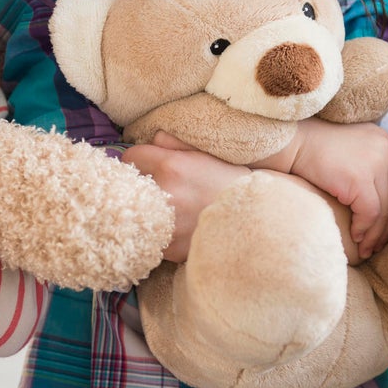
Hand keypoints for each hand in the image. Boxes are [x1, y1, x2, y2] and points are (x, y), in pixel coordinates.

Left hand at [122, 135, 251, 261]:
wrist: (259, 220)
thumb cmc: (235, 184)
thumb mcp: (210, 153)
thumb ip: (177, 143)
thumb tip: (154, 138)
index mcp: (172, 166)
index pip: (131, 157)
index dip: (140, 160)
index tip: (148, 165)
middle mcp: (165, 195)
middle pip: (129, 186)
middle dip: (139, 185)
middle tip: (156, 188)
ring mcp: (166, 225)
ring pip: (137, 214)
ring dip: (147, 210)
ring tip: (166, 209)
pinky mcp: (170, 249)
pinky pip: (152, 237)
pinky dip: (160, 233)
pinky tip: (177, 229)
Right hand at [257, 119, 387, 258]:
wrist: (291, 142)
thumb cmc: (313, 149)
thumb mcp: (349, 148)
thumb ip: (368, 161)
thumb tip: (379, 192)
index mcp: (384, 141)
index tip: (387, 226)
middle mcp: (385, 149)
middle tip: (378, 244)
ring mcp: (375, 163)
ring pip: (386, 208)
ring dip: (376, 233)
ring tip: (367, 249)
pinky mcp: (360, 179)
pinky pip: (370, 212)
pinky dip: (364, 228)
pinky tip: (355, 238)